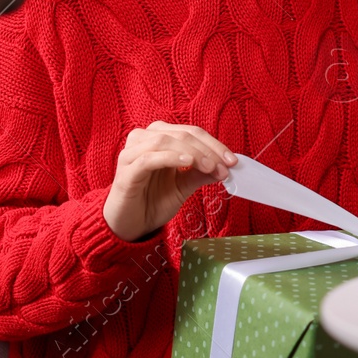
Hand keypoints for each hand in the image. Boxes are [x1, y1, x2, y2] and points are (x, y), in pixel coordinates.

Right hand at [102, 121, 236, 242]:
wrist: (128, 225)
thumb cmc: (152, 201)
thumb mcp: (183, 186)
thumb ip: (201, 173)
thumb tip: (226, 166)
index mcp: (159, 137)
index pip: (192, 132)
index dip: (214, 144)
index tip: (233, 161)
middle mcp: (144, 139)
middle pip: (182, 134)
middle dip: (207, 149)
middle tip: (225, 166)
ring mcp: (132, 153)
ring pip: (166, 141)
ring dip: (193, 153)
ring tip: (210, 167)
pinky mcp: (125, 171)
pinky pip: (149, 158)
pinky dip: (170, 157)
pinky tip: (187, 163)